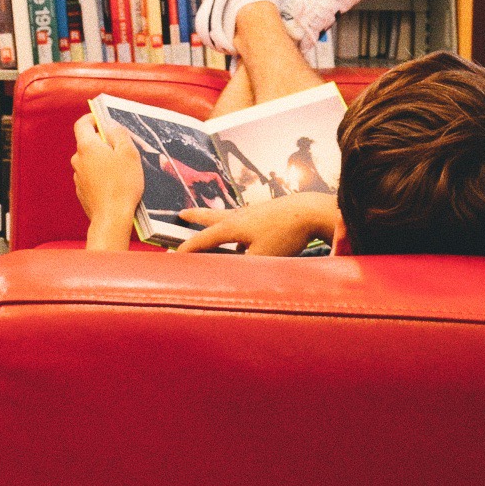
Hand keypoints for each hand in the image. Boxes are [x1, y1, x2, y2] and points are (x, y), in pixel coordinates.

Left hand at [72, 112, 144, 251]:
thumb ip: (118, 134)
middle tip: (122, 147)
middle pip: (88, 143)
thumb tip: (109, 124)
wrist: (112, 218)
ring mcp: (78, 176)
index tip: (104, 119)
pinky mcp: (82, 191)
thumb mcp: (128, 153)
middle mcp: (78, 160)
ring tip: (122, 169)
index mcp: (87, 147)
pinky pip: (91, 176)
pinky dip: (101, 175)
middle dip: (103, 142)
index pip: (82, 124)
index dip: (92, 118)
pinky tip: (116, 184)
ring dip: (103, 160)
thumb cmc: (123, 184)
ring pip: (90, 161)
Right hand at [175, 192, 340, 255]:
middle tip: (182, 214)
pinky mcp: (265, 212)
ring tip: (209, 223)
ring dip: (214, 219)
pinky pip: (243, 220)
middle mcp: (238, 216)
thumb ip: (242, 266)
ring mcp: (252, 212)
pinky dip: (236, 226)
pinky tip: (246, 238)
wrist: (310, 211)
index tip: (174, 254)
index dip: (188, 248)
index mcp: (232, 226)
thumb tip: (230, 274)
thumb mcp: (261, 257)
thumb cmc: (285, 234)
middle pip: (210, 216)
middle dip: (195, 217)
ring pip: (226, 216)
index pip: (203, 238)